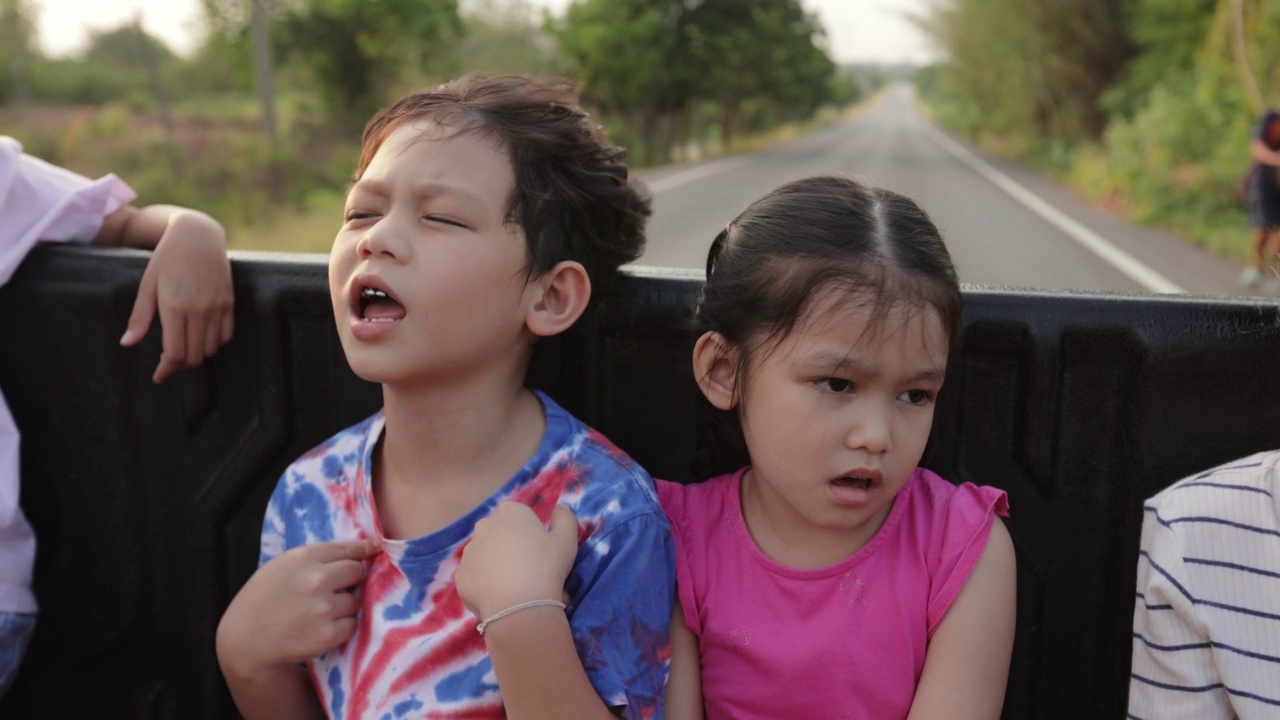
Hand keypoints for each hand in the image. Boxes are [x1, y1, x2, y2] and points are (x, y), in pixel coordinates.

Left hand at [119, 209, 233, 382]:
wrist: (198, 235)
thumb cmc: (167, 258)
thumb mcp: (148, 285)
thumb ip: (140, 317)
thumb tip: (127, 344)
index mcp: (175, 307)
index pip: (174, 353)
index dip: (166, 370)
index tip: (159, 376)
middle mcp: (199, 311)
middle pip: (194, 356)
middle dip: (179, 365)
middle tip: (168, 362)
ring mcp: (217, 307)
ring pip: (211, 349)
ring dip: (197, 355)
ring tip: (184, 348)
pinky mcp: (229, 303)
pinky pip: (225, 336)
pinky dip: (214, 343)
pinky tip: (201, 336)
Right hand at [216, 539, 379, 679]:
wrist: (244, 639)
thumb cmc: (264, 598)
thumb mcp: (283, 566)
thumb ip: (317, 557)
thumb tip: (361, 549)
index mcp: (303, 558)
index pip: (347, 548)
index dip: (363, 550)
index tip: (375, 549)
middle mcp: (316, 580)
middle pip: (357, 571)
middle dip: (350, 579)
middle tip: (332, 589)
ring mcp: (323, 608)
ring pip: (354, 600)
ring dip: (342, 606)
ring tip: (317, 612)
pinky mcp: (327, 634)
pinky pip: (351, 624)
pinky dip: (340, 628)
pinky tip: (319, 628)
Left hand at [456, 502, 578, 621]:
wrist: (519, 606)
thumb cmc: (546, 567)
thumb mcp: (567, 540)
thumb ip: (565, 518)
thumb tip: (559, 508)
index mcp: (509, 512)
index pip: (521, 518)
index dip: (532, 535)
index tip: (540, 552)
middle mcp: (484, 526)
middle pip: (500, 534)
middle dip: (510, 546)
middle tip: (528, 569)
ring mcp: (469, 551)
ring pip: (486, 555)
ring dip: (497, 565)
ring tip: (514, 587)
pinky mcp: (460, 576)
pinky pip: (476, 577)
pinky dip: (486, 584)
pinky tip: (500, 597)